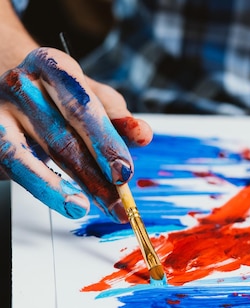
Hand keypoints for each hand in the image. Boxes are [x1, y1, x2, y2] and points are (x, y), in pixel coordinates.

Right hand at [0, 47, 152, 221]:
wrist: (0, 80)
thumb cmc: (54, 93)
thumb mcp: (89, 95)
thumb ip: (117, 115)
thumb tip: (143, 134)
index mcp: (52, 65)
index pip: (83, 107)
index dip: (106, 142)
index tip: (125, 171)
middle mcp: (20, 83)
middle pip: (62, 135)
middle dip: (94, 173)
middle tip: (118, 199)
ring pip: (33, 155)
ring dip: (65, 189)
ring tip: (89, 207)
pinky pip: (16, 165)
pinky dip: (43, 186)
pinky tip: (66, 201)